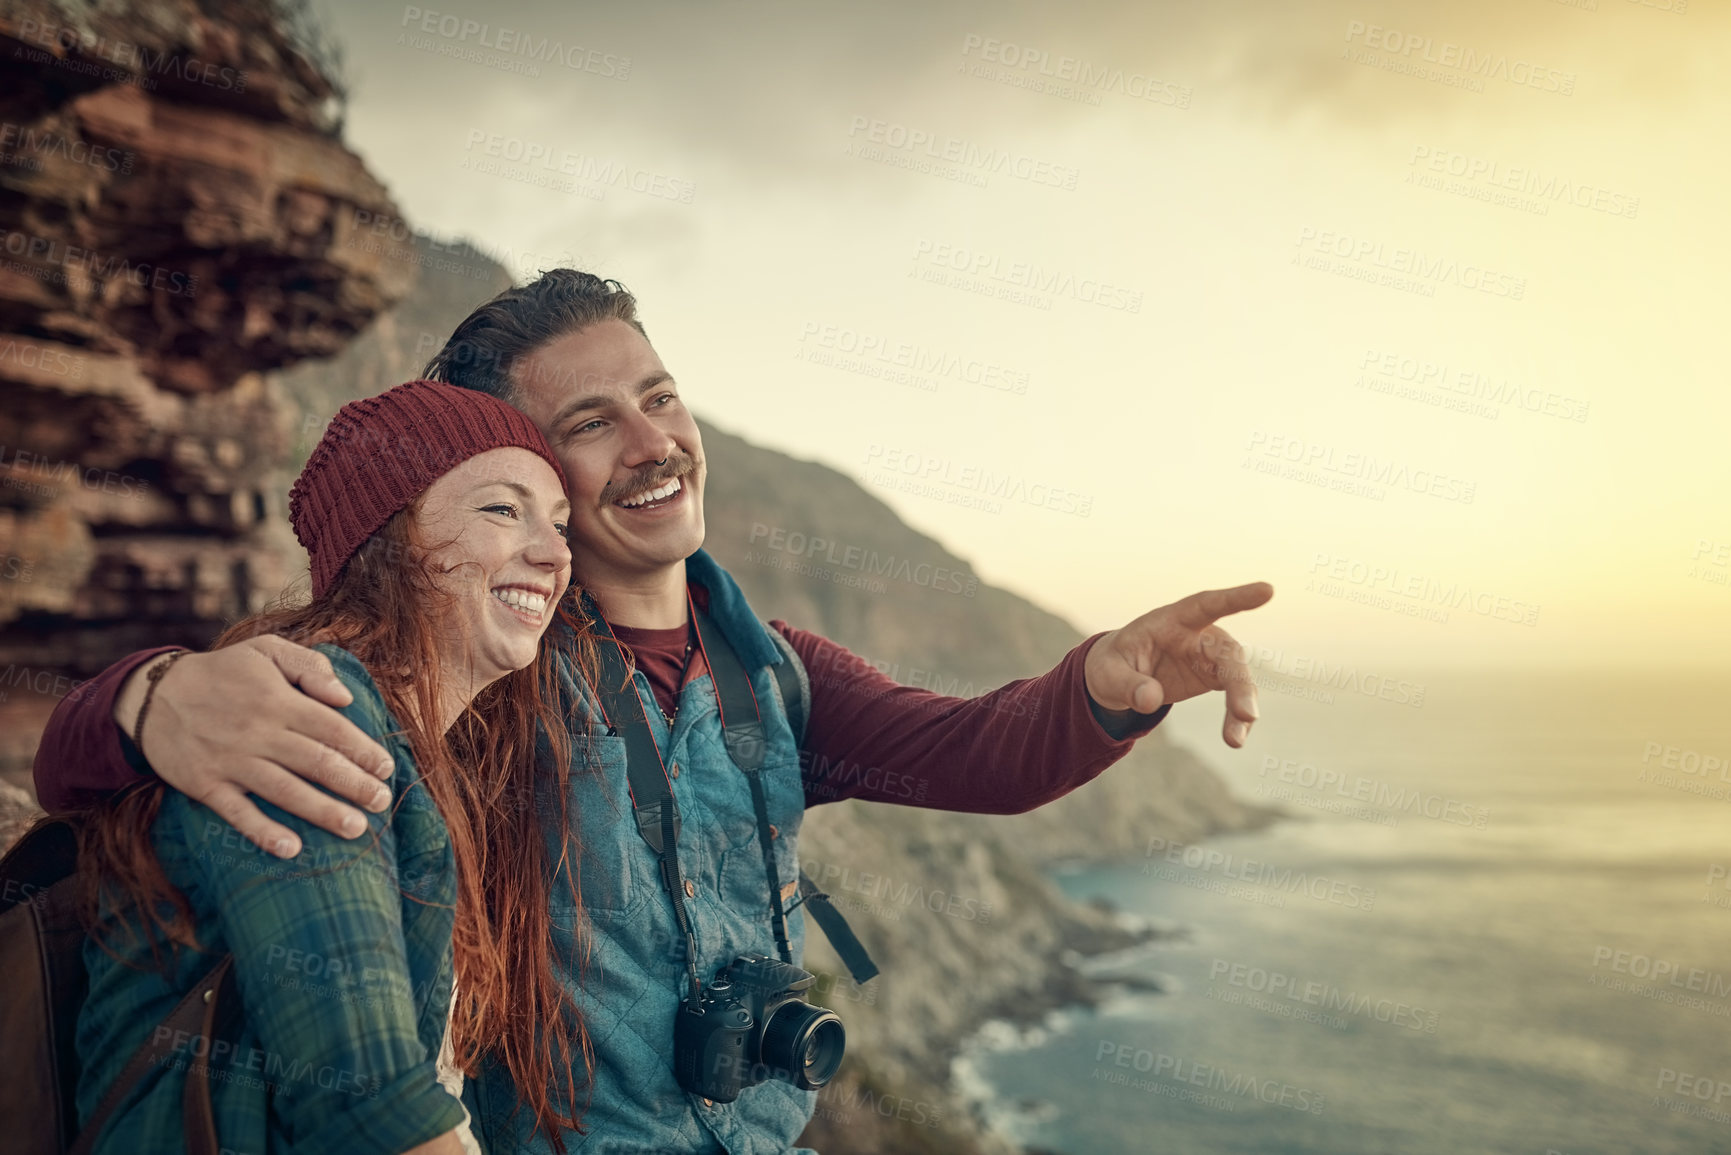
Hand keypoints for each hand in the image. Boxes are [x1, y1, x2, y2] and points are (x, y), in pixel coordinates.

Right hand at [114, 636, 395, 856]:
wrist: (152, 695)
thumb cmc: (221, 672)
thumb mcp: (265, 650)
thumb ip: (309, 667)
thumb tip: (346, 697)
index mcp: (278, 701)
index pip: (331, 728)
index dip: (363, 750)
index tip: (386, 768)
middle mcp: (258, 733)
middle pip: (316, 763)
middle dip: (355, 785)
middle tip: (382, 802)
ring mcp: (231, 761)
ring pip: (285, 791)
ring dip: (323, 812)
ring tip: (356, 828)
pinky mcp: (205, 785)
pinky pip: (237, 813)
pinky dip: (263, 832)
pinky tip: (291, 849)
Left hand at [1083, 582, 1273, 747]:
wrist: (1118, 677)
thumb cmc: (1112, 665)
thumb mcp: (1108, 675)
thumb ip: (1128, 685)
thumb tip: (1150, 701)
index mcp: (1170, 621)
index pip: (1205, 604)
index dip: (1236, 598)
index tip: (1267, 590)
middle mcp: (1197, 635)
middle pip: (1228, 652)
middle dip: (1240, 683)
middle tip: (1247, 715)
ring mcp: (1209, 656)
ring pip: (1238, 677)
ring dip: (1242, 706)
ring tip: (1235, 740)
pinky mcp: (1214, 677)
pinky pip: (1235, 695)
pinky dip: (1237, 717)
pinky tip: (1236, 737)